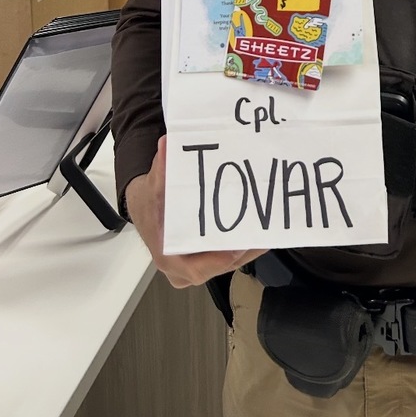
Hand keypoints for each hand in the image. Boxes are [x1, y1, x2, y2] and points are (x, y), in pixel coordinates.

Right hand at [125, 135, 265, 287]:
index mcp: (168, 257)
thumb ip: (163, 168)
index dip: (220, 260)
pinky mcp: (207, 258)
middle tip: (265, 233)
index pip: (197, 270)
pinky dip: (244, 243)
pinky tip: (259, 228)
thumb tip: (168, 146)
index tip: (239, 247)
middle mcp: (183, 269)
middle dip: (244, 250)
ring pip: (228, 262)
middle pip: (219, 266)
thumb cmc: (150, 203)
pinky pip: (229, 255)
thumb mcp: (153, 186)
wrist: (146, 208)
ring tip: (269, 229)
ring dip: (249, 247)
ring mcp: (197, 265)